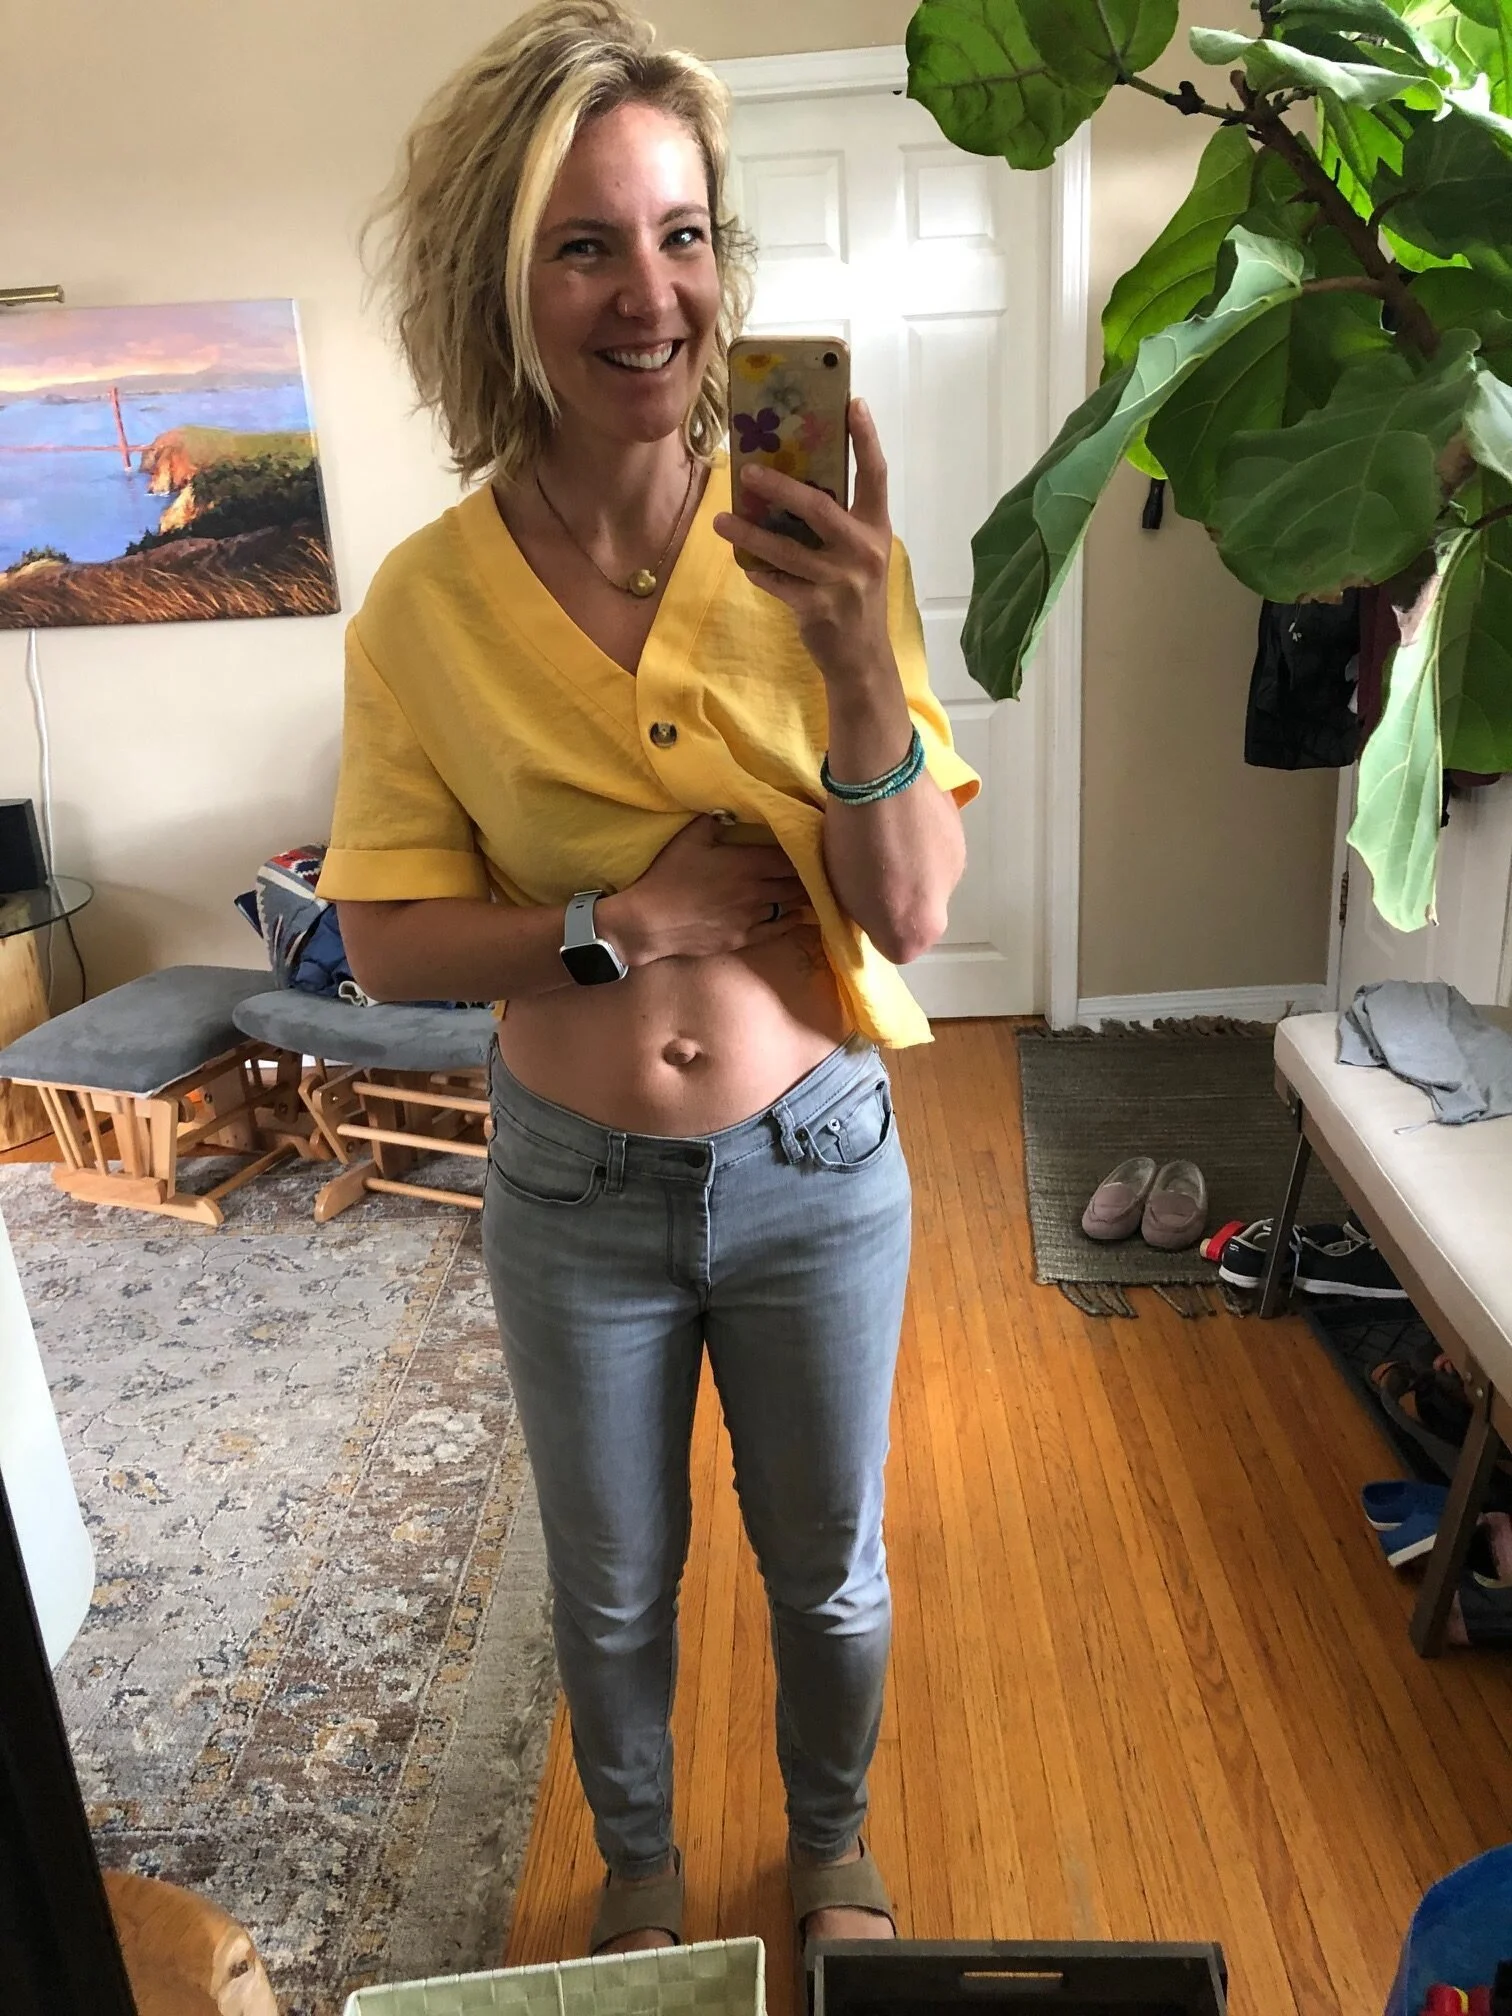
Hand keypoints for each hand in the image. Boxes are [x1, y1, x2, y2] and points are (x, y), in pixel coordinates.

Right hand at [599, 816, 809, 966]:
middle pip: (796, 883)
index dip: (804, 853)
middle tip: (821, 871)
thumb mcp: (688, 839)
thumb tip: (729, 809)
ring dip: (802, 898)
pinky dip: (792, 921)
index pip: (790, 858)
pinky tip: (799, 916)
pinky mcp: (744, 938)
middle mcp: (757, 891)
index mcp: (748, 864)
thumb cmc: (668, 877)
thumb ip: (713, 821)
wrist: (650, 922)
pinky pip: (777, 929)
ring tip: (814, 892)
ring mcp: (753, 917)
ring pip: (789, 906)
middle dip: (809, 877)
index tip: (814, 849)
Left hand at [712, 398, 893, 686]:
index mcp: (876, 529)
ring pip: (786, 549)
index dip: (866, 438)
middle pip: (818, 507)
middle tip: (747, 470)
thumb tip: (791, 486)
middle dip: (780, 486)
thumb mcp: (859, 555)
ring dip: (749, 533)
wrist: (862, 659)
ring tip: (720, 520)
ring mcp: (841, 581)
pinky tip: (745, 566)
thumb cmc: (855, 597)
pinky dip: (759, 573)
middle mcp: (863, 551)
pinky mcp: (818, 608)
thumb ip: (837, 523)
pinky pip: (777, 583)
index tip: (852, 403)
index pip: (875, 475)